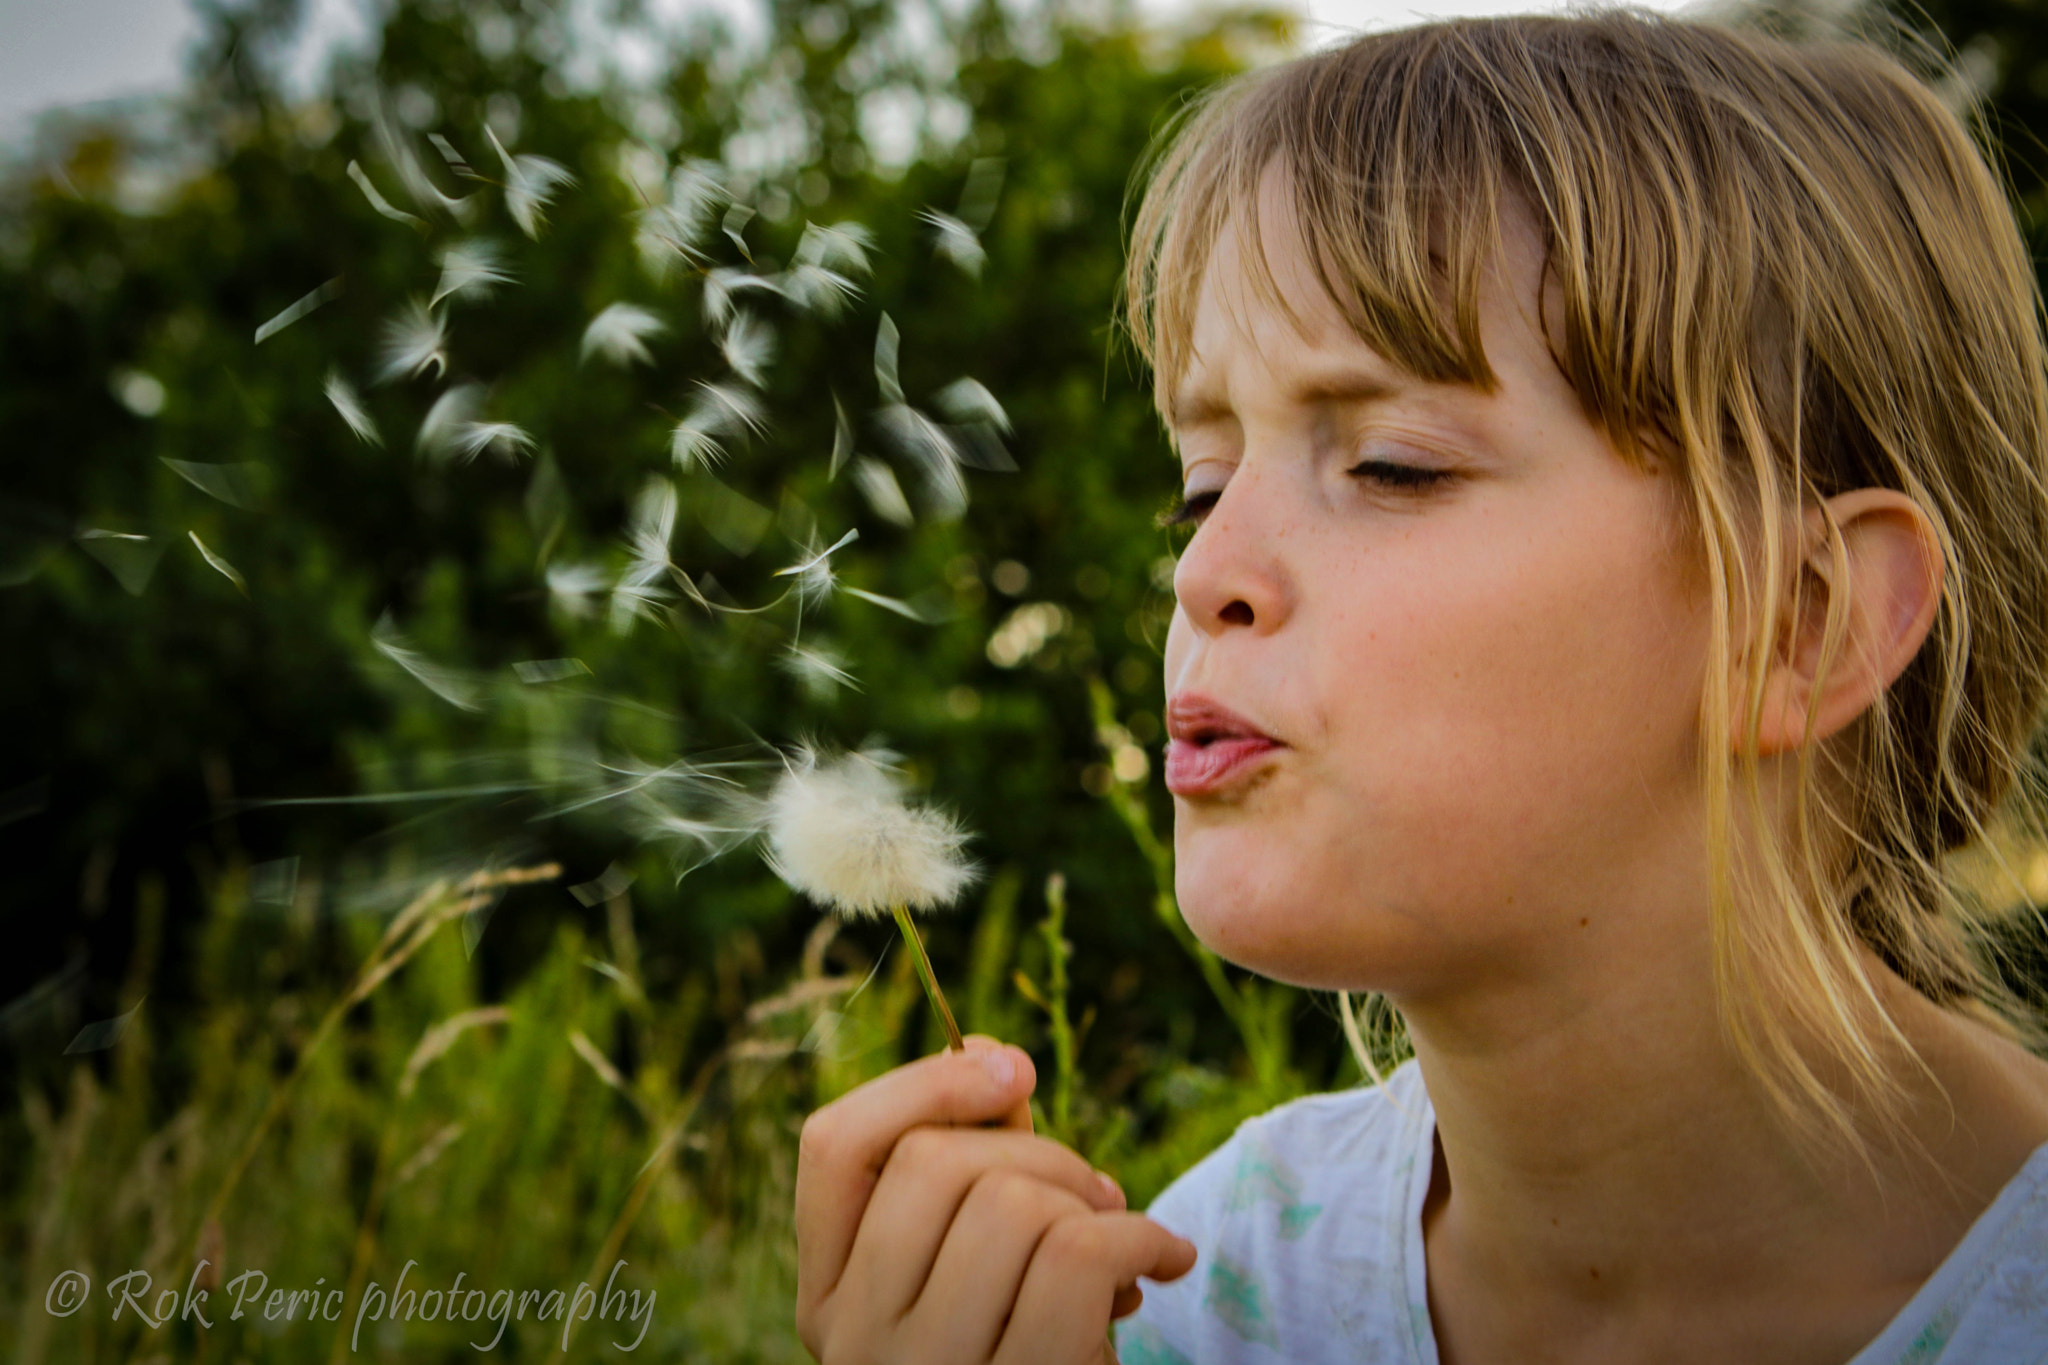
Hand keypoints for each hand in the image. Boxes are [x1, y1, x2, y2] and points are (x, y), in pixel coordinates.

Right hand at [795, 1034, 1198, 1363]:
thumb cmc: (1024, 1352)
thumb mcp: (979, 1266)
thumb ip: (977, 1168)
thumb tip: (995, 1057)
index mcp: (829, 1292)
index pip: (833, 1146)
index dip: (924, 1082)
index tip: (1015, 1068)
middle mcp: (852, 1337)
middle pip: (936, 1163)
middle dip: (1043, 1150)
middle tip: (1098, 1191)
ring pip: (1011, 1206)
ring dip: (1093, 1202)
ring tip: (1125, 1240)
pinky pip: (1075, 1262)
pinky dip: (1139, 1242)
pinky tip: (1162, 1264)